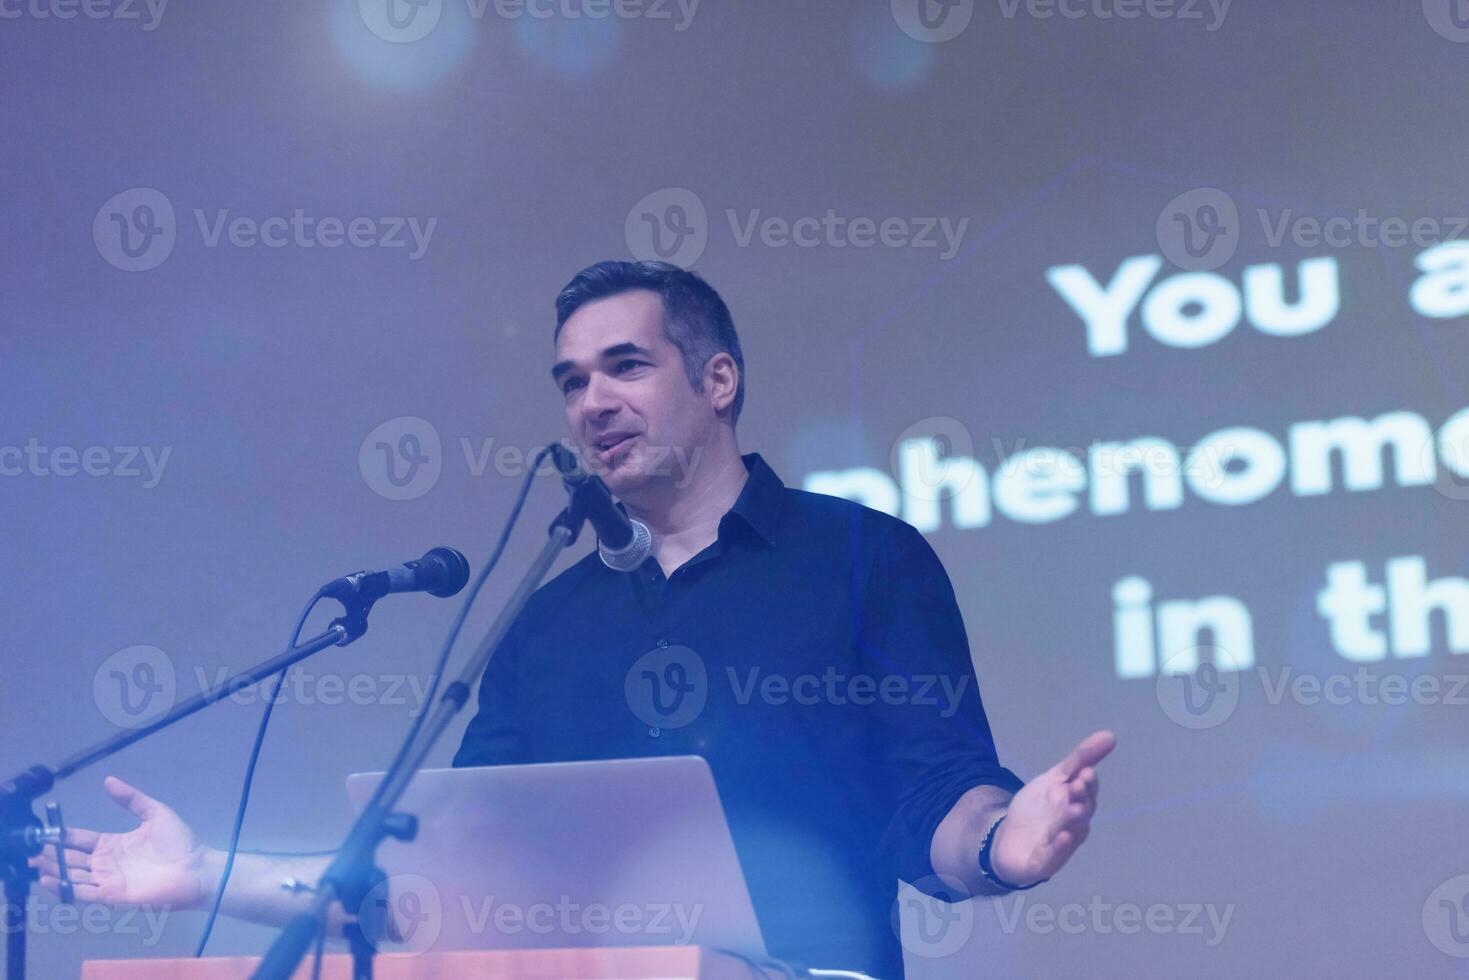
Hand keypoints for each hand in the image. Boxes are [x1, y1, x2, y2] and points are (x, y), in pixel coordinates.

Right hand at [30, 776, 209, 908]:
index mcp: (113, 844)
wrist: (199, 867)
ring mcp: (108, 880)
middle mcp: (106, 863)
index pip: (80, 841)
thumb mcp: (154, 813)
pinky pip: (85, 893)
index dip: (62, 837)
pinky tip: (50, 880)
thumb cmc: (179, 841)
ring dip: (53, 871)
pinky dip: (66, 888)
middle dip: (50, 855)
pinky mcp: (114, 896)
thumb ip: (131, 799)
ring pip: (73, 876)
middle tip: (30, 850)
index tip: (44, 832)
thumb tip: (108, 780)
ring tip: (33, 863)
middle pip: (71, 860)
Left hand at [990, 730, 1114, 886]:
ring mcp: (1061, 843)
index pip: (1087, 791)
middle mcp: (1073, 824)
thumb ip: (1080, 759)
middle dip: (1082, 798)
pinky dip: (1059, 848)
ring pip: (1071, 832)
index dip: (1087, 782)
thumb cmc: (1039, 809)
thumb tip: (1109, 735)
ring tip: (1073, 809)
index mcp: (1077, 803)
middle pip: (1081, 810)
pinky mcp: (1045, 861)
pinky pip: (1054, 856)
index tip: (1085, 771)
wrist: (1010, 841)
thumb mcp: (1055, 778)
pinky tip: (1061, 836)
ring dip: (1073, 821)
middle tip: (1079, 785)